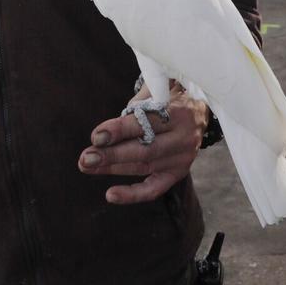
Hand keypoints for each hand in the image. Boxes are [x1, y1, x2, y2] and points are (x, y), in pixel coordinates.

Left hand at [78, 80, 208, 203]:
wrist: (199, 110)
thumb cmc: (169, 98)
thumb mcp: (158, 89)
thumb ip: (137, 104)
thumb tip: (107, 132)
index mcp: (177, 112)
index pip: (145, 123)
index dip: (119, 130)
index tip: (96, 137)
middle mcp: (183, 137)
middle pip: (144, 149)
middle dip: (112, 155)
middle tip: (86, 158)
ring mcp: (182, 158)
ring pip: (144, 166)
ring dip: (112, 168)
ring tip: (87, 166)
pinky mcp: (178, 172)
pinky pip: (155, 188)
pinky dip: (133, 194)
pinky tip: (111, 195)